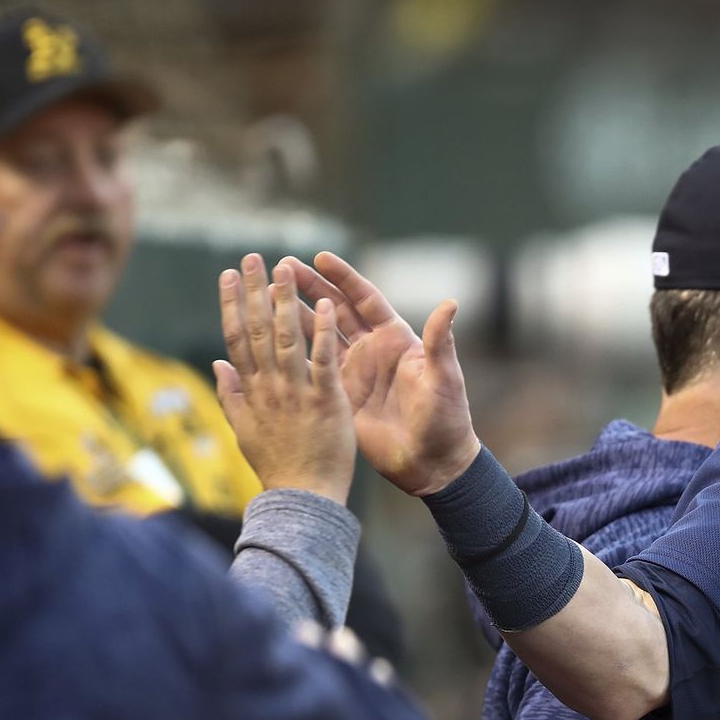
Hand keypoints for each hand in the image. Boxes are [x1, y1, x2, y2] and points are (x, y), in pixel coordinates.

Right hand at [214, 254, 355, 503]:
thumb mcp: (244, 430)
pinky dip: (323, 332)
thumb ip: (231, 395)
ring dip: (285, 301)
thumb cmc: (278, 466)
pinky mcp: (326, 401)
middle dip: (254, 291)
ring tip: (286, 268)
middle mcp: (269, 387)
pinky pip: (324, 360)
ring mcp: (296, 392)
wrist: (304, 496)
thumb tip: (217, 365)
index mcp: (251, 391)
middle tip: (252, 256)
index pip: (237, 338)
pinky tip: (325, 304)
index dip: (232, 305)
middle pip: (257, 331)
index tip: (228, 275)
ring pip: (287, 338)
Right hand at [282, 251, 479, 496]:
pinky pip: (312, 367)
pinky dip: (293, 351)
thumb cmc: (446, 418)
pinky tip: (269, 337)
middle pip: (336, 310)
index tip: (319, 258)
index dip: (343, 278)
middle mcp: (372, 350)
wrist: (432, 461)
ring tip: (268, 293)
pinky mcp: (340, 395)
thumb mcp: (443, 378)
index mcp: (396, 339)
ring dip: (294, 314)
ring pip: (319, 335)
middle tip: (282, 267)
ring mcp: (354, 371)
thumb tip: (451, 303)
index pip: (365, 299)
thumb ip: (440, 341)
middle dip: (310, 288)